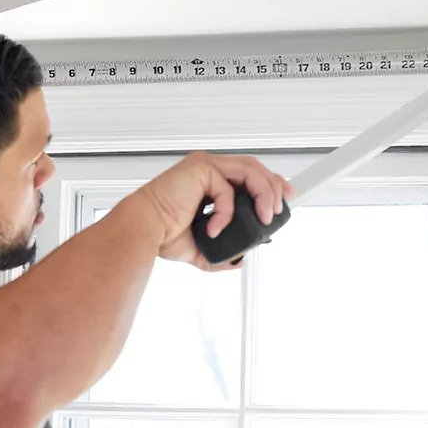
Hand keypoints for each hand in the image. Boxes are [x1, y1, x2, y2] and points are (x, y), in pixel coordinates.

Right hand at [136, 152, 294, 270]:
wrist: (144, 231)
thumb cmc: (162, 233)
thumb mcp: (201, 248)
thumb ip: (221, 253)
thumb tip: (239, 262)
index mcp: (208, 181)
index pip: (248, 175)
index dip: (270, 184)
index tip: (284, 199)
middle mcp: (207, 168)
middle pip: (254, 167)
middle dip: (274, 186)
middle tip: (279, 209)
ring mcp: (204, 166)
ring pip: (249, 171)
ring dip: (263, 194)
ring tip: (264, 217)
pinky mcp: (201, 169)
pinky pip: (227, 189)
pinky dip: (227, 212)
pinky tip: (216, 228)